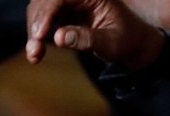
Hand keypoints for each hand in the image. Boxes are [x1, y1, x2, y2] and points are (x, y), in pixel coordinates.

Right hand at [26, 0, 164, 68]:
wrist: (136, 45)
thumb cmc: (128, 41)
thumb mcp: (111, 43)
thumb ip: (87, 39)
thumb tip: (59, 38)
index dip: (45, 14)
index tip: (38, 35)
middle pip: (44, 2)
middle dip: (36, 24)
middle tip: (33, 50)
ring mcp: (69, 3)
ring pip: (40, 11)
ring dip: (34, 31)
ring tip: (34, 55)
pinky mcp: (64, 14)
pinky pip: (44, 21)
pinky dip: (38, 36)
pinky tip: (36, 53)